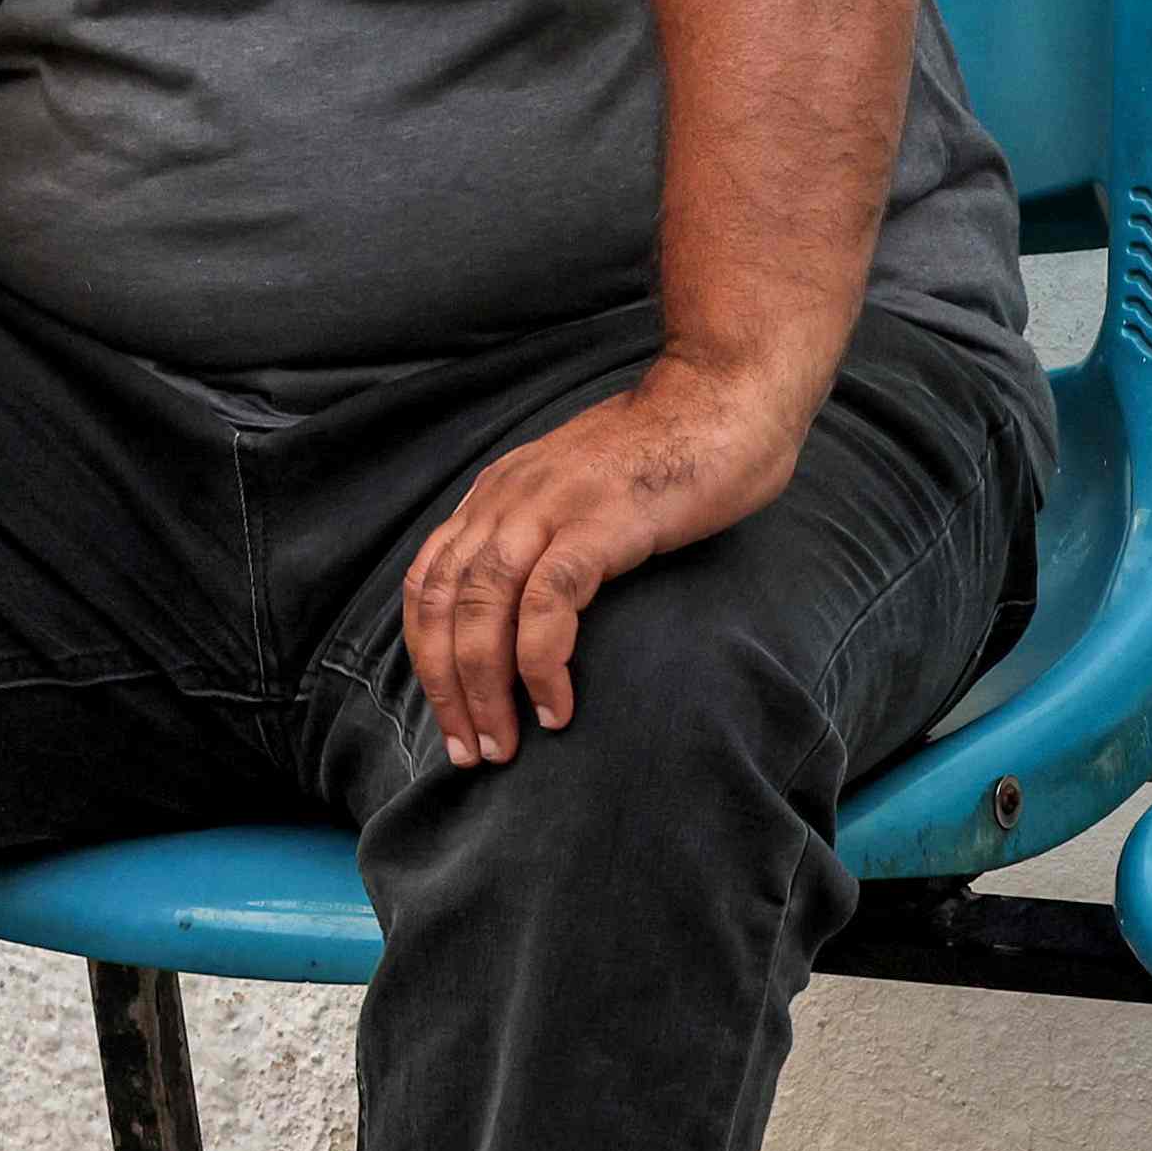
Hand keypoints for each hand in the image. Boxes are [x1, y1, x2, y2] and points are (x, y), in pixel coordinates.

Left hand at [396, 364, 812, 766]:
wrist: (724, 399)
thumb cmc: (665, 456)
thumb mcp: (578, 490)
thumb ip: (543, 535)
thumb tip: (526, 612)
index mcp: (497, 494)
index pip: (427, 582)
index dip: (427, 657)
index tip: (450, 717)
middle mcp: (508, 498)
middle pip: (443, 604)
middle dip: (448, 688)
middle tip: (472, 751)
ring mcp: (552, 506)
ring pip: (482, 607)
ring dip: (484, 686)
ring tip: (505, 743)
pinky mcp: (600, 521)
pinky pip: (548, 601)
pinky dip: (540, 662)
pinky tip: (556, 705)